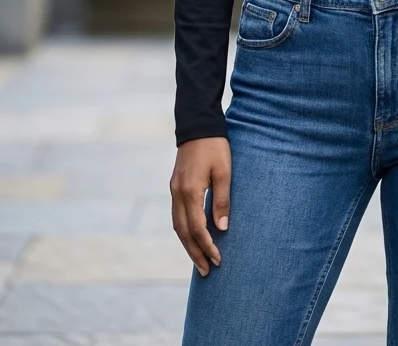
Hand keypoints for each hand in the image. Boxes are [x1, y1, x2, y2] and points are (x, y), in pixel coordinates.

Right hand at [170, 136, 230, 276]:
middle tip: (207, 271)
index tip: (218, 260)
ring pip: (177, 226)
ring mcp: (174, 190)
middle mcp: (177, 194)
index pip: (197, 228)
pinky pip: (176, 216)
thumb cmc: (214, 147)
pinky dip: (183, 231)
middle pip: (183, 232)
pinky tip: (192, 237)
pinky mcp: (175, 186)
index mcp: (189, 191)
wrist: (197, 126)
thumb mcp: (224, 171)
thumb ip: (221, 200)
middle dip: (195, 253)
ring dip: (188, 245)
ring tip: (200, 260)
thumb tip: (221, 228)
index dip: (207, 246)